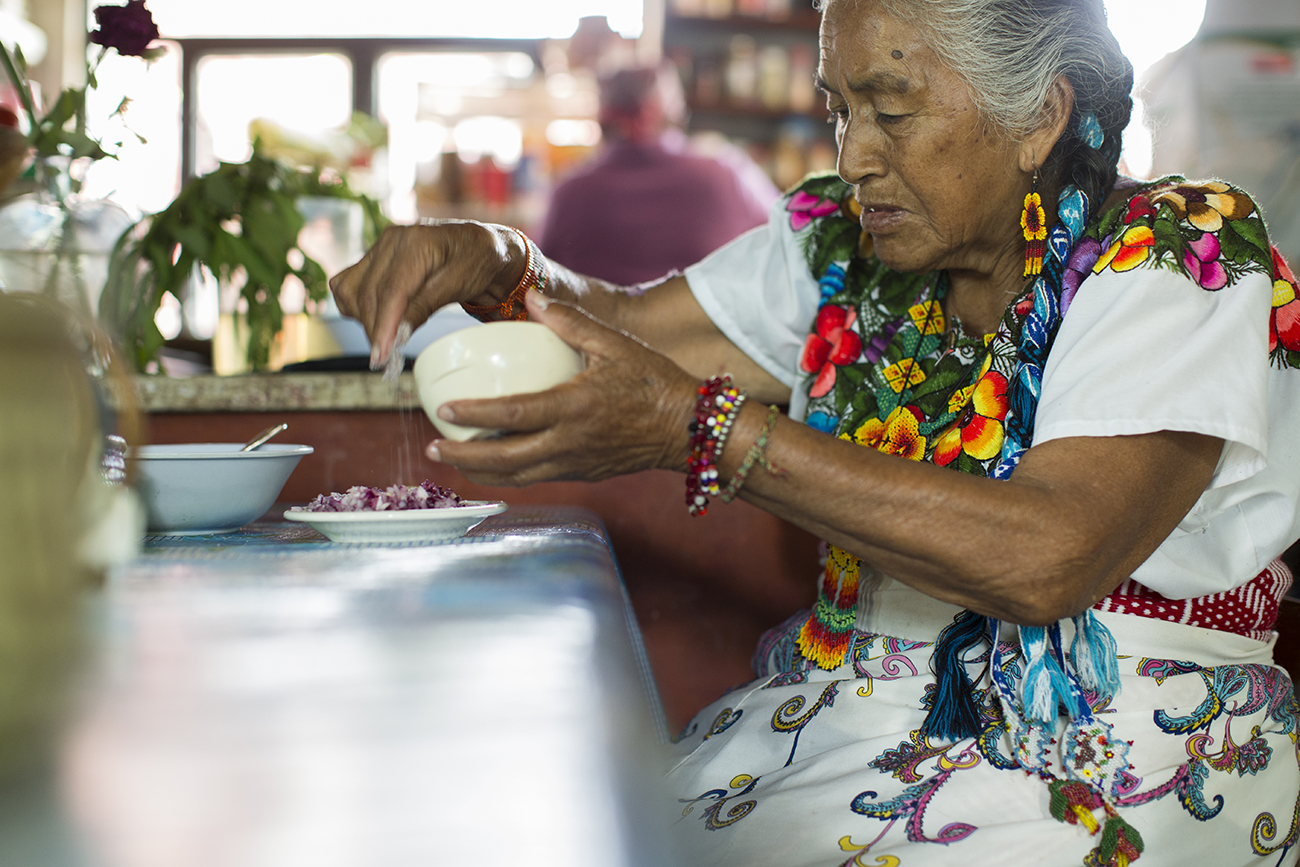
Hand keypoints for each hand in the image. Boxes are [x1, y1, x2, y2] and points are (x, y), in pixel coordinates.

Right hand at [328, 221, 524, 366]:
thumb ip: (425, 306)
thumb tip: (396, 335)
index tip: (380, 356)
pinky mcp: (373, 258)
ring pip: (352, 292)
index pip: (391, 291)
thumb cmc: (476, 262)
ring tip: (388, 337)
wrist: (479, 246)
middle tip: (386, 358)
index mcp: (417, 241)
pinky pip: (348, 286)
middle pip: (368, 295)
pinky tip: (379, 319)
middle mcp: (392, 240)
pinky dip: (357, 307)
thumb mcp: (458, 286)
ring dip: (365, 320)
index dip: (383, 326)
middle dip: (375, 331)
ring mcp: (380, 247)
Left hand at [425, 290, 700, 485]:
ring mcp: (574, 464)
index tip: (445, 409)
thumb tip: (531, 298)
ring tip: (451, 459)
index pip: (515, 414)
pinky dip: (507, 474)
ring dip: (479, 471)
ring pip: (516, 476)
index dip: (476, 414)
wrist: (688, 429)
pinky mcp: (581, 474)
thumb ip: (571, 322)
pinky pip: (534, 478)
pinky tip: (490, 464)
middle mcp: (570, 443)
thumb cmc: (654, 382)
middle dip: (464, 456)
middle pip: (505, 459)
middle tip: (433, 445)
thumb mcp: (615, 344)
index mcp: (575, 408)